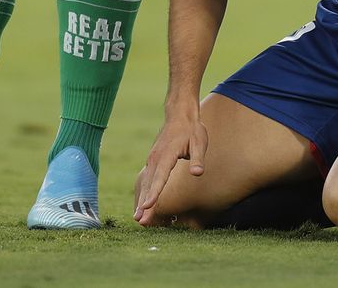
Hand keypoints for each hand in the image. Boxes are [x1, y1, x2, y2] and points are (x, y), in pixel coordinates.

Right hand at [134, 106, 207, 223]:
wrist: (180, 116)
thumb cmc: (192, 130)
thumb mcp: (199, 142)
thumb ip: (197, 158)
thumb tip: (197, 173)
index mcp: (167, 155)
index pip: (160, 177)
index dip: (154, 193)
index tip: (147, 206)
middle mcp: (155, 159)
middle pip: (149, 184)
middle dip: (144, 203)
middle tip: (140, 221)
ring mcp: (152, 160)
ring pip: (145, 183)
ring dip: (141, 201)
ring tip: (138, 219)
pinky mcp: (152, 162)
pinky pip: (146, 180)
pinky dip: (143, 193)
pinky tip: (142, 206)